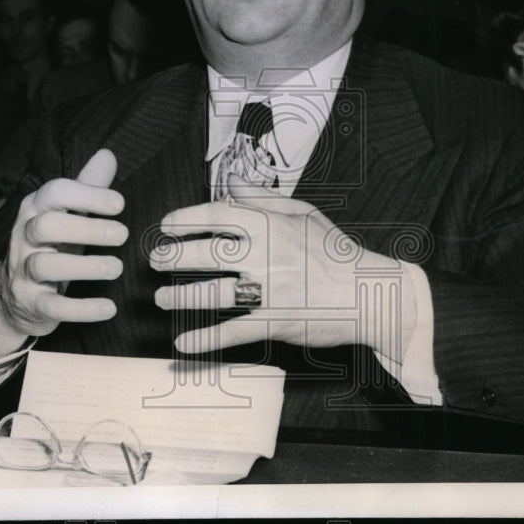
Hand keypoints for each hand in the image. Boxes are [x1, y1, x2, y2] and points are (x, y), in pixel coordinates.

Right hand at [0, 149, 126, 362]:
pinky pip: (52, 306)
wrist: (11, 297)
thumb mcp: (66, 214)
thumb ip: (87, 186)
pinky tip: (109, 308)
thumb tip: (108, 154)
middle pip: (46, 227)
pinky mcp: (31, 303)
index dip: (87, 194)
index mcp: (36, 210)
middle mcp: (25, 237)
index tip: (119, 203)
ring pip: (45, 265)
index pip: (55, 193)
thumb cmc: (50, 245)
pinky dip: (81, 309)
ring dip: (84, 267)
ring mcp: (24, 271)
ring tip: (117, 268)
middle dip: (85, 229)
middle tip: (122, 234)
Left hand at [151, 175, 415, 359]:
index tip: (167, 225)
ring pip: (214, 293)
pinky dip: (205, 339)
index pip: (219, 215)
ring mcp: (271, 290)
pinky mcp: (276, 323)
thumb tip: (230, 180)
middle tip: (154, 260)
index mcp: (273, 225)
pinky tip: (183, 343)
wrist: (369, 293)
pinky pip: (233, 331)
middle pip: (208, 253)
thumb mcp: (304, 214)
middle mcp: (268, 255)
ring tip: (161, 298)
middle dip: (174, 256)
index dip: (187, 219)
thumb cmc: (336, 252)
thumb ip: (263, 198)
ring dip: (182, 297)